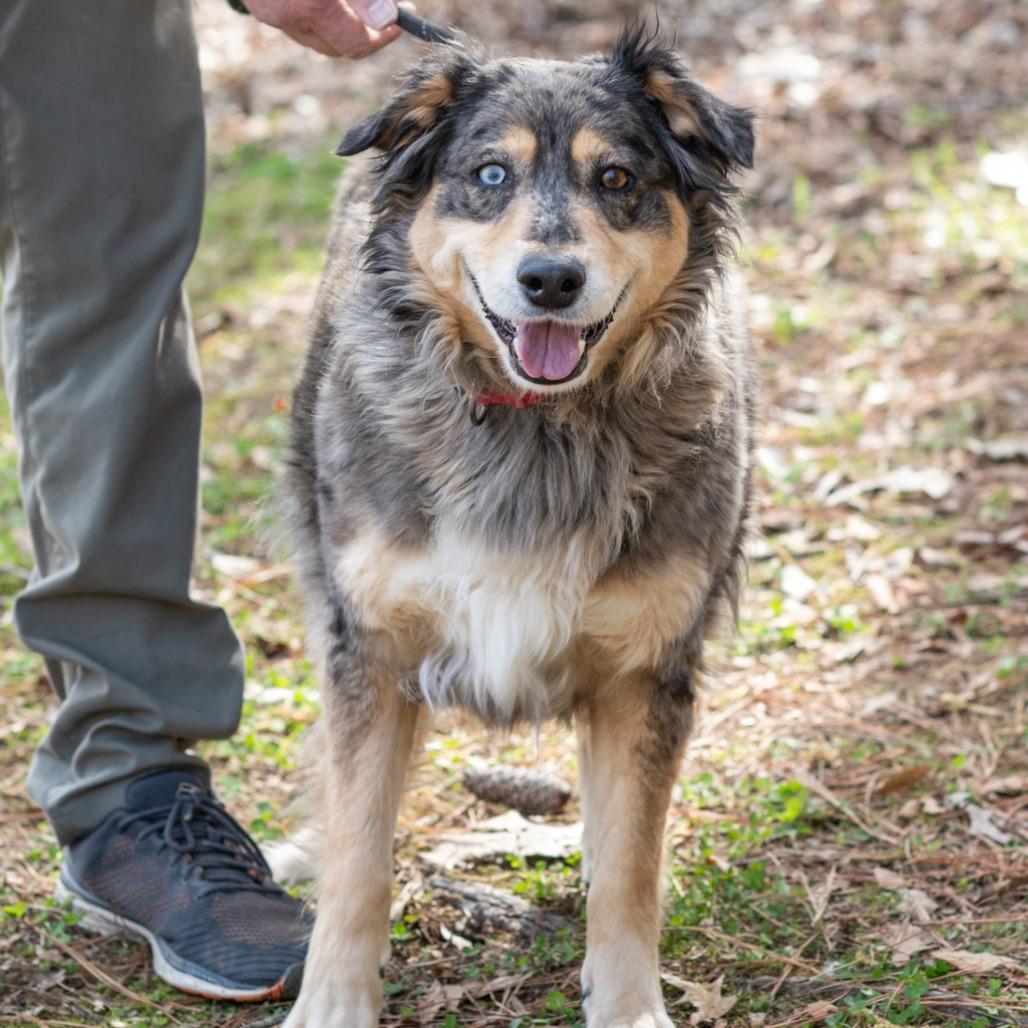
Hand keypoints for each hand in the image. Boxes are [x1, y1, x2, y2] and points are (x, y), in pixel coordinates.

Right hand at [244, 0, 404, 57]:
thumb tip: (385, 17)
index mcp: (313, 4)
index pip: (358, 40)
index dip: (385, 35)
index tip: (403, 17)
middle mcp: (290, 14)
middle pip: (341, 47)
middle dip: (370, 35)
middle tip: (393, 15)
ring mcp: (274, 17)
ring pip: (321, 41)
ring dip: (347, 30)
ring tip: (368, 9)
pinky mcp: (262, 12)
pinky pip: (301, 28)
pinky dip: (323, 21)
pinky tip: (334, 5)